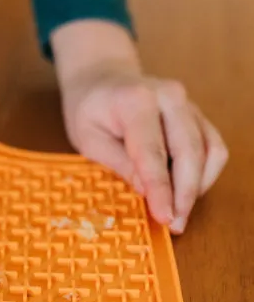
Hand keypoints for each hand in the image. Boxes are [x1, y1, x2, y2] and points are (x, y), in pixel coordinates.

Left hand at [53, 21, 227, 233]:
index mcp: (135, 100)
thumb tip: (148, 191)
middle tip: (176, 224)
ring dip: (198, 186)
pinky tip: (186, 190)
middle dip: (185, 193)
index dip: (161, 189)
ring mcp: (188, 103)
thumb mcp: (88, 138)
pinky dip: (205, 173)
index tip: (165, 217)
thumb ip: (118, 162)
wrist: (103, 77)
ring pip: (208, 150)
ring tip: (179, 211)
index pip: (152, 151)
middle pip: (188, 151)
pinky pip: (213, 147)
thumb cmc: (90, 109)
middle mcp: (169, 97)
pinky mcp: (198, 114)